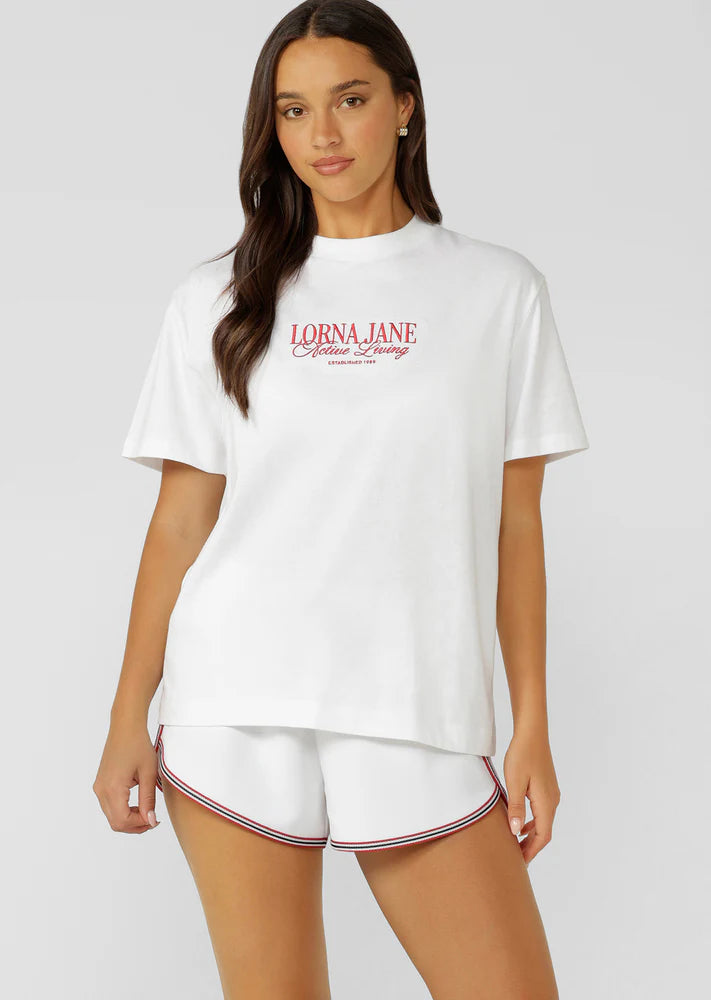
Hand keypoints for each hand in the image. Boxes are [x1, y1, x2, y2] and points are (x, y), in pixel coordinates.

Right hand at [93, 720, 160, 833]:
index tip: (155, 819)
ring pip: (112, 816)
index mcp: (113, 788)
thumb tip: (150, 821)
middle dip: (135, 825)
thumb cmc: (138, 745)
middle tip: (153, 819)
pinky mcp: (100, 784)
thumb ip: (148, 800)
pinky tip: (137, 804)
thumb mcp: (149, 773)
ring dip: (129, 819)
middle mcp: (101, 790)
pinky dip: (123, 811)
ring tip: (147, 810)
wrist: (125, 727)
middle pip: (115, 823)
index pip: (122, 821)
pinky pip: (109, 806)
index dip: (140, 825)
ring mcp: (99, 787)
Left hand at [503, 729, 560, 865]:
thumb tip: (516, 832)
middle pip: (545, 831)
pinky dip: (533, 822)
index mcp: (546, 802)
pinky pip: (542, 811)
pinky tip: (520, 822)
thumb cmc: (521, 755)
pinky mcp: (547, 787)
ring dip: (531, 834)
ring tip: (516, 844)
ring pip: (543, 821)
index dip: (532, 851)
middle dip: (531, 846)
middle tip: (516, 858)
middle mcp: (553, 800)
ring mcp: (551, 793)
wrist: (532, 733)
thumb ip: (515, 808)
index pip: (543, 836)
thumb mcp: (514, 782)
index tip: (520, 863)